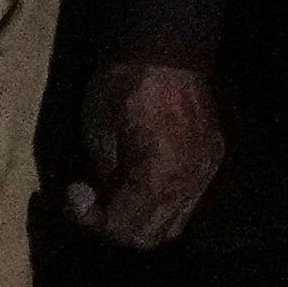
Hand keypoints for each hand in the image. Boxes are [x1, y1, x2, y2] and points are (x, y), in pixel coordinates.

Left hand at [59, 56, 225, 248]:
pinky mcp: (212, 159)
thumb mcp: (98, 138)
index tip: (75, 193)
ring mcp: (206, 172)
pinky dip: (163, 201)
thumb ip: (107, 181)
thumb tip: (104, 201)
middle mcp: (188, 184)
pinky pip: (188, 199)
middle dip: (117, 226)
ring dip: (143, 218)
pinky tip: (143, 179)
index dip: (92, 221)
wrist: (163, 50)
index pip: (124, 229)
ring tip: (119, 193)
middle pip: (152, 236)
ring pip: (175, 223)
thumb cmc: (121, 88)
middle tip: (94, 201)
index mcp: (158, 178)